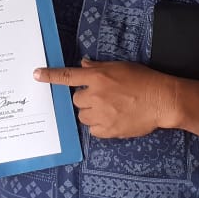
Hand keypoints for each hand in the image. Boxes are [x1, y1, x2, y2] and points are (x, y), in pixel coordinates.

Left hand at [33, 59, 176, 138]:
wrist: (162, 100)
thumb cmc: (144, 80)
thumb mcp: (120, 67)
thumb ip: (98, 68)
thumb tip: (82, 66)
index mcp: (98, 77)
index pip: (68, 76)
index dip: (50, 76)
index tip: (36, 74)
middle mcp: (96, 95)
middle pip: (76, 100)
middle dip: (86, 99)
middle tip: (103, 97)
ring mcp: (101, 114)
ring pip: (83, 116)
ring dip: (91, 112)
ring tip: (110, 109)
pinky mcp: (108, 130)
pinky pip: (93, 130)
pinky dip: (99, 125)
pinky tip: (113, 119)